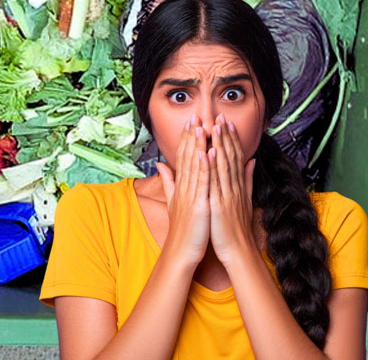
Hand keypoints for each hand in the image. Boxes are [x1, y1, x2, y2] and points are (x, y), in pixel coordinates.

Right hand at [156, 115, 210, 267]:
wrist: (182, 250)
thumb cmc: (182, 227)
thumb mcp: (173, 200)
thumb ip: (168, 181)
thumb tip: (160, 164)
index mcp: (180, 185)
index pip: (182, 157)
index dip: (186, 139)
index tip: (190, 122)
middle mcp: (183, 186)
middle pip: (187, 156)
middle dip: (191, 135)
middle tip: (195, 115)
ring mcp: (190, 194)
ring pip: (194, 165)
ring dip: (197, 145)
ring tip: (200, 126)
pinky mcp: (198, 204)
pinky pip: (202, 182)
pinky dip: (204, 166)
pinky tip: (207, 152)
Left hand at [207, 115, 257, 266]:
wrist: (237, 250)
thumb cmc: (236, 226)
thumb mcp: (243, 199)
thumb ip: (246, 179)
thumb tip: (250, 160)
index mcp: (237, 185)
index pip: (234, 157)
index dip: (231, 138)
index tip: (226, 121)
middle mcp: (233, 187)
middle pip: (230, 157)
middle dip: (225, 135)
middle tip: (221, 116)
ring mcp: (227, 194)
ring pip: (223, 165)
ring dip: (219, 144)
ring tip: (215, 126)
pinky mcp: (219, 204)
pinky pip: (215, 181)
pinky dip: (212, 165)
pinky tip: (208, 151)